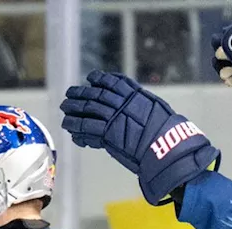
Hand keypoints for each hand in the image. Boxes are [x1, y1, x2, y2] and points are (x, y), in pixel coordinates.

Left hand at [61, 71, 220, 204]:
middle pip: (96, 95)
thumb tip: (136, 104)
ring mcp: (114, 118)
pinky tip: (71, 130)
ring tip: (65, 109)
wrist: (166, 146)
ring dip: (74, 109)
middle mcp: (122, 103)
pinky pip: (88, 129)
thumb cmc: (166, 132)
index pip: (113, 82)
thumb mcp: (157, 110)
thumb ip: (142, 105)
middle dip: (81, 94)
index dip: (100, 79)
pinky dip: (78, 129)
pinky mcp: (108, 134)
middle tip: (69, 93)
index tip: (91, 78)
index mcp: (135, 95)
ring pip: (88, 110)